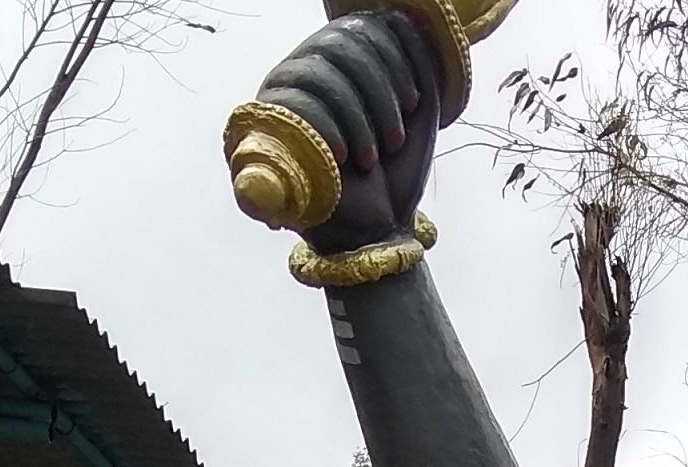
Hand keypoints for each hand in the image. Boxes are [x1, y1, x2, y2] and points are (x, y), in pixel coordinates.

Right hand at [255, 10, 443, 251]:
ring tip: (372, 157)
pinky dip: (329, 127)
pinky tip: (344, 156)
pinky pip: (295, 103)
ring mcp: (287, 94)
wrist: (374, 226)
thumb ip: (417, 60)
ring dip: (358, 115)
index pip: (362, 26)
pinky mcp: (268, 125)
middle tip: (394, 139)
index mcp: (347, 62)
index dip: (394, 58)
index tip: (415, 103)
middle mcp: (311, 69)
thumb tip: (403, 15)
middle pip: (339, 44)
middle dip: (378, 91)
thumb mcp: (419, 110)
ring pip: (318, 71)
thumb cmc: (396, 170)